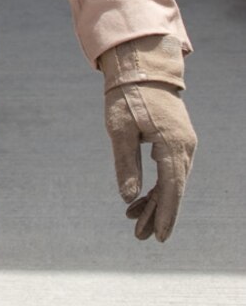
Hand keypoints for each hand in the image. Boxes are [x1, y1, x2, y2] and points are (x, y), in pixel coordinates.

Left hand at [99, 35, 195, 241]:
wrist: (141, 68)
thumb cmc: (126, 96)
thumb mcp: (119, 130)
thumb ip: (125, 163)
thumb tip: (127, 197)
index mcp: (172, 144)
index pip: (171, 187)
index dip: (165, 214)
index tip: (159, 236)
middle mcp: (184, 146)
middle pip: (173, 188)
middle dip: (158, 214)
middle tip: (140, 237)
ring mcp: (183, 143)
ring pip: (172, 182)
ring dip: (155, 202)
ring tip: (134, 223)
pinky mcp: (176, 140)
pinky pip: (170, 170)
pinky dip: (156, 187)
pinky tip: (139, 200)